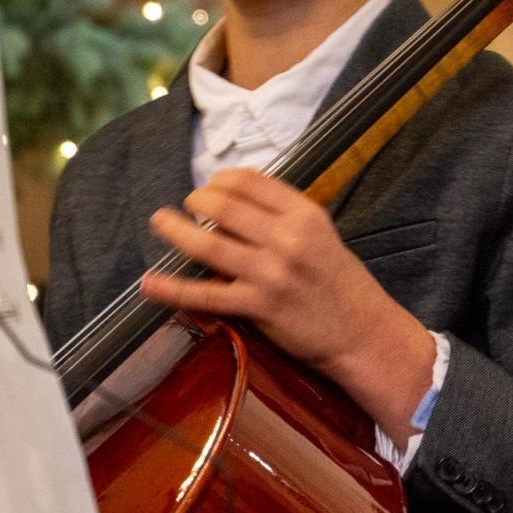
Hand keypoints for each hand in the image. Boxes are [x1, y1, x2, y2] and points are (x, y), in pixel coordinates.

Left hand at [140, 168, 434, 445]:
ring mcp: (273, 273)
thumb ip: (282, 217)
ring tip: (159, 222)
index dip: (221, 179)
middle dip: (196, 201)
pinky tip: (149, 283)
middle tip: (185, 204)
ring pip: (210, 245)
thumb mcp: (319, 235)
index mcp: (305, 215)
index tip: (209, 185)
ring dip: (176, 231)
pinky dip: (173, 289)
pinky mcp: (260, 307)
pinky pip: (207, 294)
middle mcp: (289, 239)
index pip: (252, 182)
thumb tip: (229, 204)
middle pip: (226, 207)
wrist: (363, 332)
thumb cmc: (338, 282)